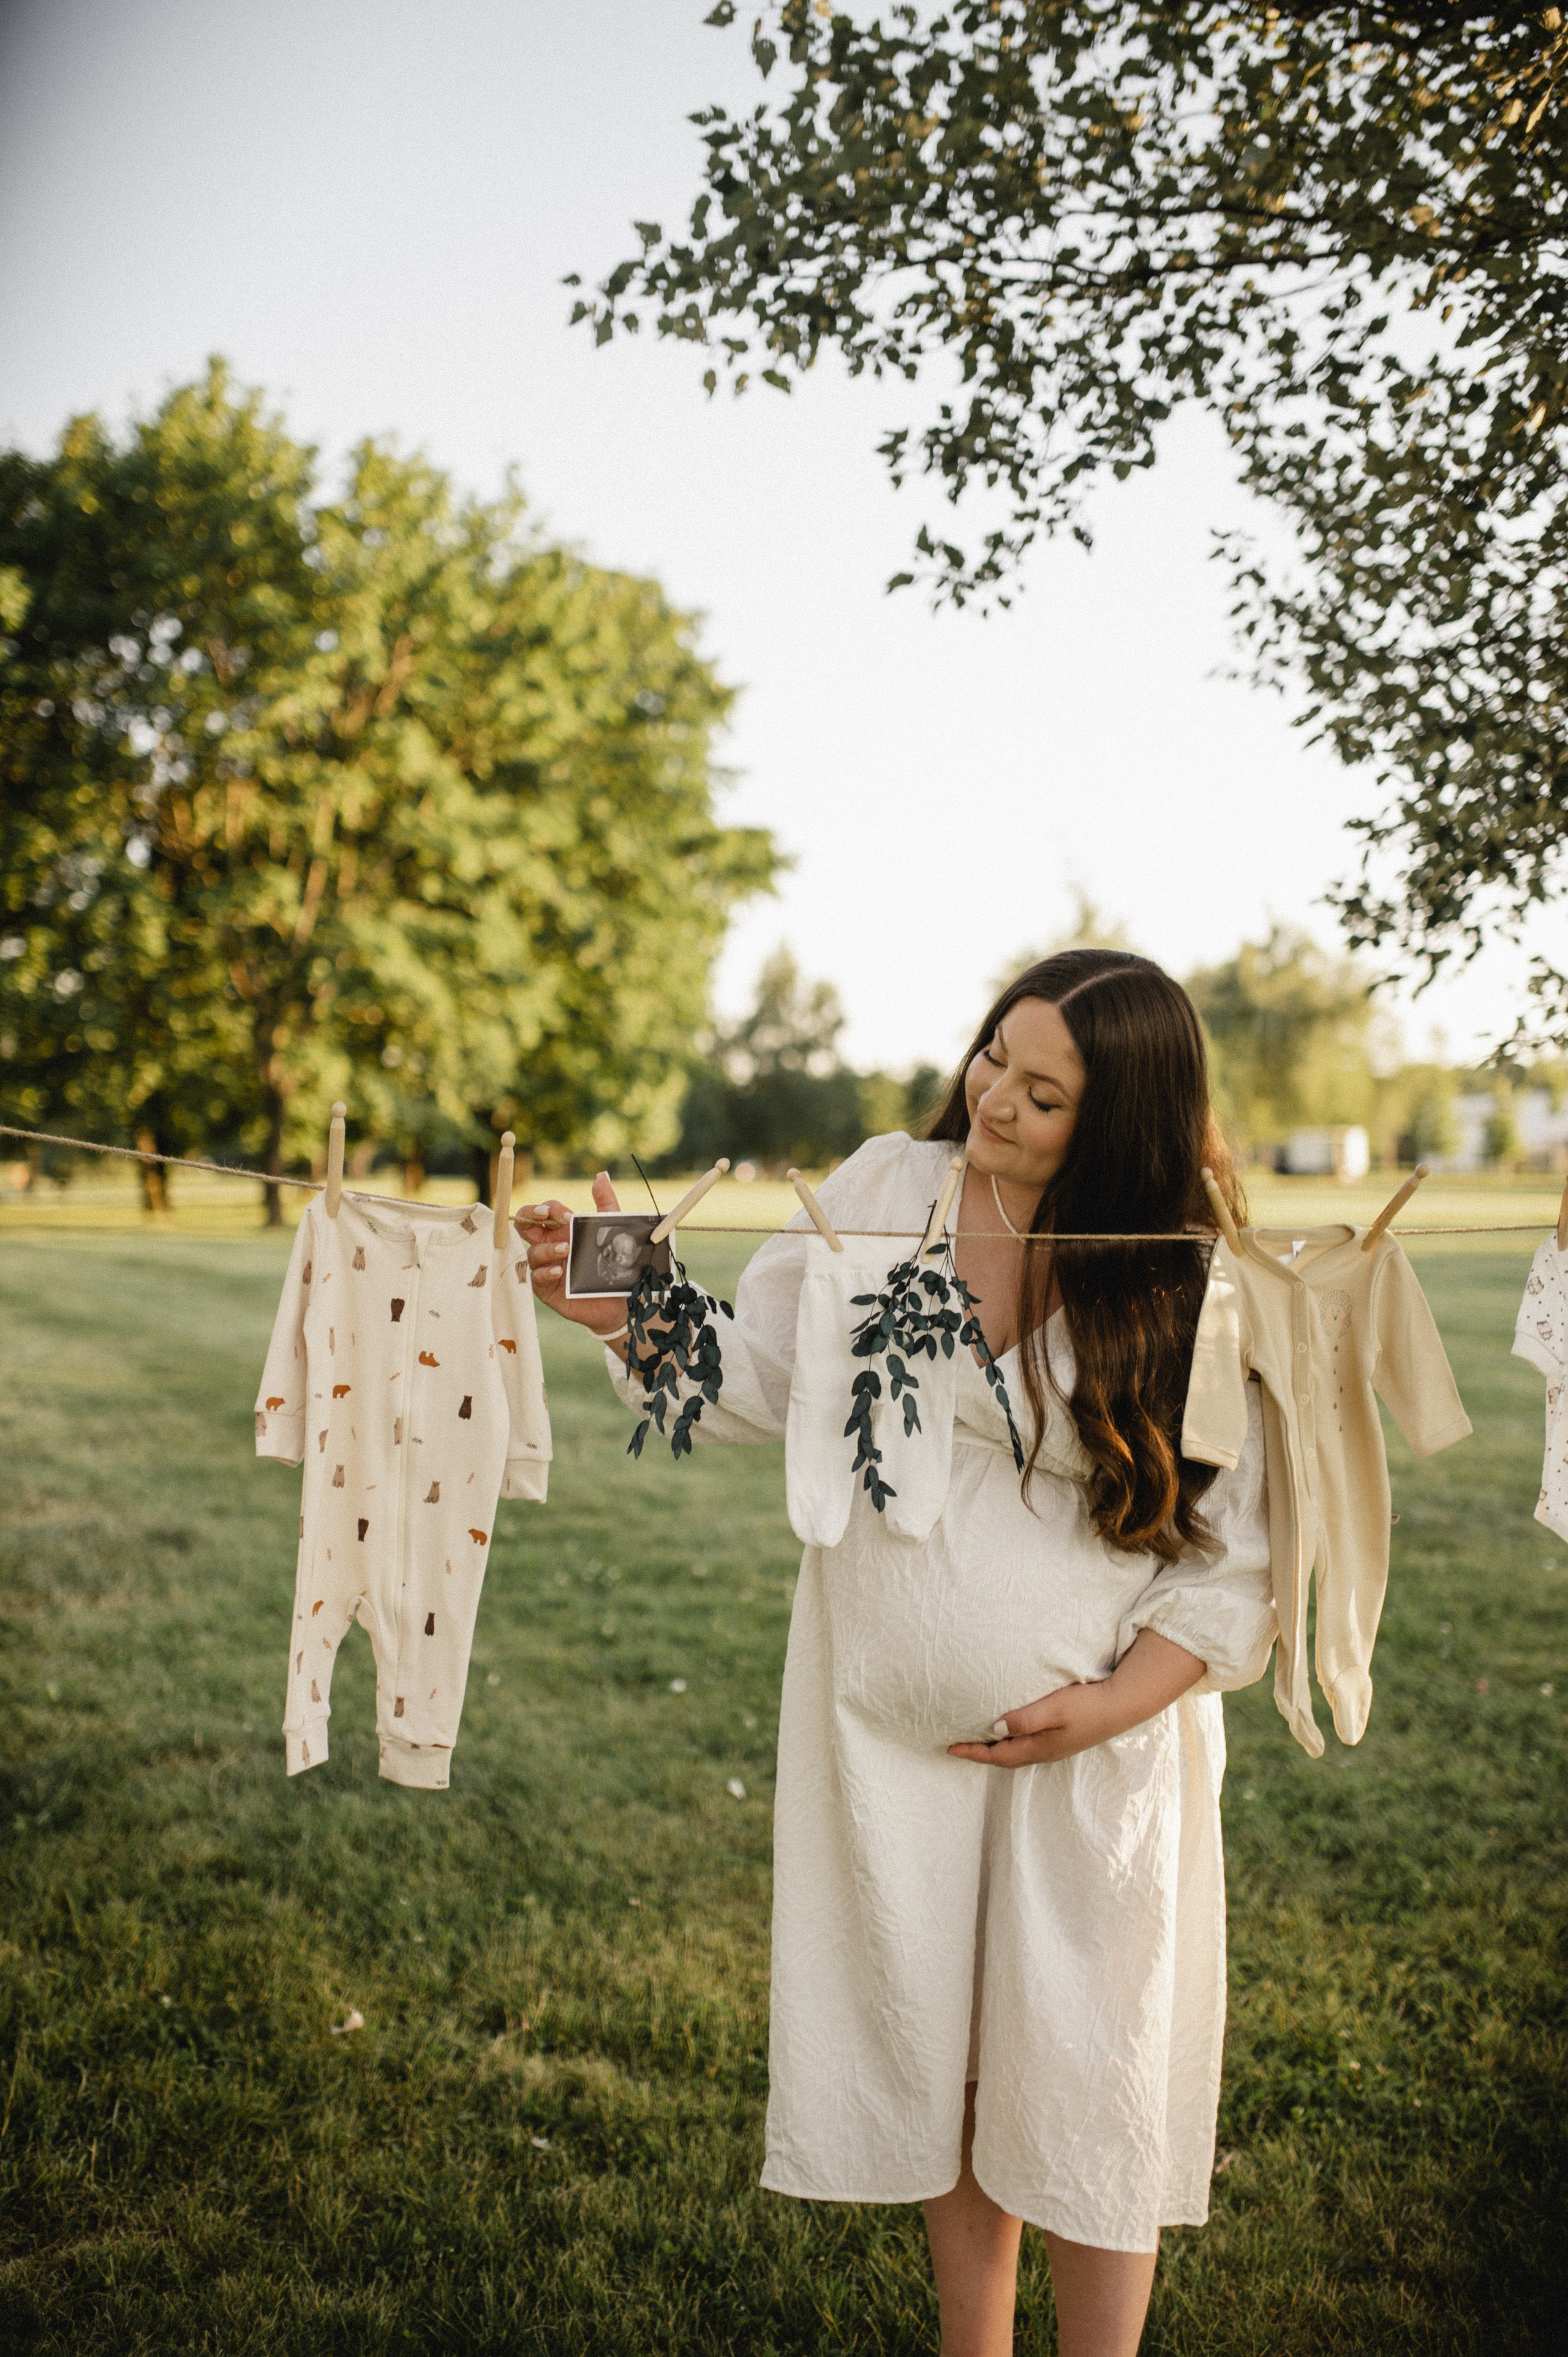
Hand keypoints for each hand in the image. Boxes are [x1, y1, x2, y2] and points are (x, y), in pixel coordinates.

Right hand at [515, 1172, 628, 1340]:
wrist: (622, 1299)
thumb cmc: (614, 1263)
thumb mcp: (611, 1229)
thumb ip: (606, 1203)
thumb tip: (601, 1176)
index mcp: (561, 1231)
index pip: (543, 1212)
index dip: (548, 1208)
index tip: (567, 1215)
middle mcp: (551, 1247)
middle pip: (525, 1226)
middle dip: (529, 1216)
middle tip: (545, 1216)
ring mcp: (547, 1267)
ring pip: (533, 1253)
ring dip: (547, 1249)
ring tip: (566, 1250)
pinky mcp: (548, 1289)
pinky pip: (536, 1278)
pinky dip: (545, 1272)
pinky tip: (559, 1270)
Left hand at [947, 1680, 1118, 1768]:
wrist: (1120, 1706)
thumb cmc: (1086, 1705)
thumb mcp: (1053, 1709)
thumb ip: (1025, 1719)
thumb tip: (995, 1728)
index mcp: (1039, 1748)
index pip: (997, 1754)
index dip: (972, 1752)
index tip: (949, 1748)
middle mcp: (1044, 1751)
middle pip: (1004, 1757)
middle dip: (980, 1753)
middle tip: (958, 1745)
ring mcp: (1054, 1746)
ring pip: (1016, 1752)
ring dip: (995, 1748)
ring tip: (978, 1740)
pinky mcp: (1062, 1738)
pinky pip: (1028, 1745)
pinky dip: (1011, 1741)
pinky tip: (1010, 1731)